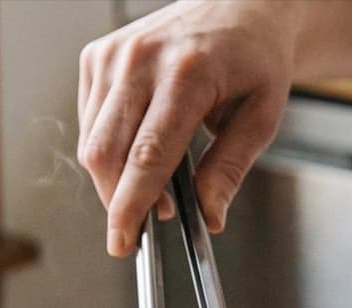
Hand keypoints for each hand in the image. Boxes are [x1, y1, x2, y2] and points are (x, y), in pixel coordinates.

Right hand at [77, 0, 351, 256]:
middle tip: (141, 226)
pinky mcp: (97, 57)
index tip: (124, 240)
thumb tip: (209, 214)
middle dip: (117, 201)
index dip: (131, 206)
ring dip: (114, 180)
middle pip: (106, 153)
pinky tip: (138, 152)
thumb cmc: (254, 58)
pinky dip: (108, 151)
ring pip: (92, 143)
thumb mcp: (262, 117)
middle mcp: (141, 59)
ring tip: (155, 187)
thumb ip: (231, 168)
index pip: (147, 156)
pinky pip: (89, 123)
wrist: (241, 8)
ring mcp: (113, 55)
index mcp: (186, 74)